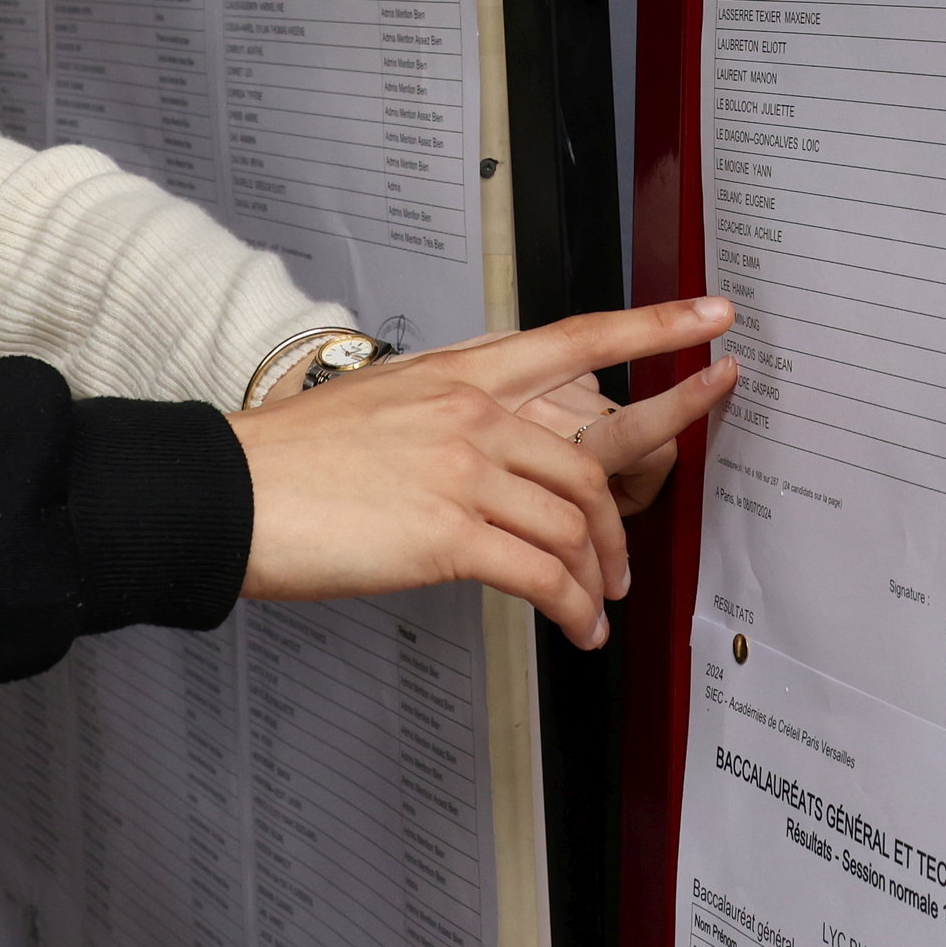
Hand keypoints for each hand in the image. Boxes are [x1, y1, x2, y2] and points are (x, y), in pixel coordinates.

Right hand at [230, 298, 734, 645]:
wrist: (232, 492)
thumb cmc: (293, 459)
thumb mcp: (383, 403)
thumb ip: (449, 414)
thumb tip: (490, 448)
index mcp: (459, 373)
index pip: (576, 337)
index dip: (655, 325)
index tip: (713, 319)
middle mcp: (471, 412)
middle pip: (591, 463)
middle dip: (622, 526)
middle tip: (623, 566)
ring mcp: (464, 470)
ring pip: (574, 527)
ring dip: (598, 580)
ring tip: (594, 609)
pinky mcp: (449, 534)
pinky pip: (544, 576)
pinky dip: (573, 609)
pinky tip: (574, 627)